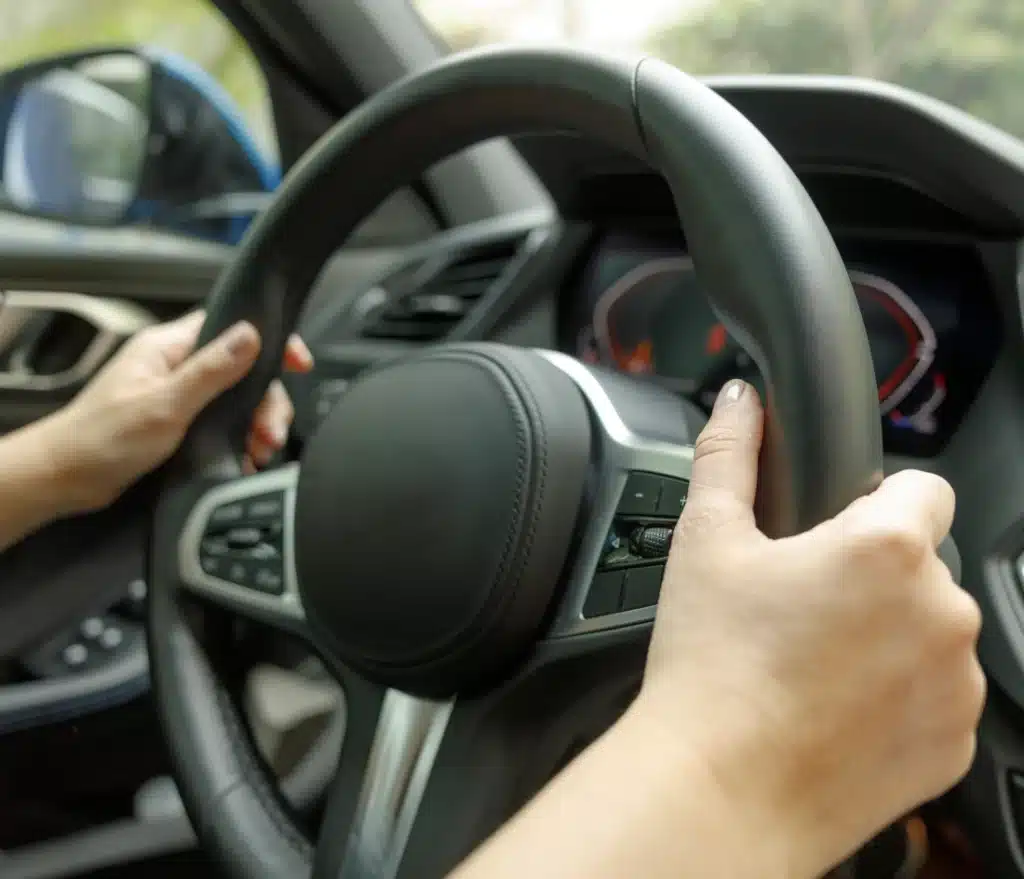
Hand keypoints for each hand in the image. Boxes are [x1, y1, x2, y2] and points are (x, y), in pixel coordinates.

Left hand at [46, 311, 311, 513]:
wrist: (64, 480)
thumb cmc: (102, 439)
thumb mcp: (165, 404)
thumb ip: (210, 370)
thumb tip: (251, 334)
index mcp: (168, 347)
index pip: (230, 326)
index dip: (269, 340)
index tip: (298, 362)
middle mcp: (176, 366)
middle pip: (243, 370)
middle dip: (265, 402)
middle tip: (271, 433)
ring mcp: (179, 395)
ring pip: (237, 400)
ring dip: (255, 425)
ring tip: (260, 452)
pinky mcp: (180, 423)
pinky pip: (223, 424)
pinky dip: (239, 441)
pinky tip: (245, 459)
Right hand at [634, 380, 983, 876]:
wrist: (721, 788)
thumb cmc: (712, 666)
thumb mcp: (707, 541)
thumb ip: (730, 456)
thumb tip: (739, 400)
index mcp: (887, 547)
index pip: (922, 487)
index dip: (874, 503)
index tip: (832, 536)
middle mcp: (942, 609)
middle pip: (923, 564)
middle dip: (874, 576)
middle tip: (802, 609)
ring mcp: (957, 682)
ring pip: (931, 631)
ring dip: (890, 636)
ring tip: (813, 664)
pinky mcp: (955, 742)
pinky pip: (936, 696)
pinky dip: (898, 697)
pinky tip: (833, 709)